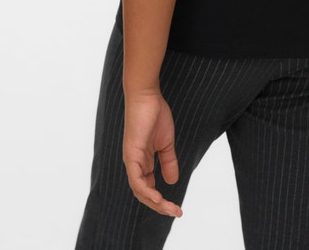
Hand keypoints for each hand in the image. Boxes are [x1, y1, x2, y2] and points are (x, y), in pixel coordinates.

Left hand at [123, 90, 183, 216]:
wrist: (146, 96)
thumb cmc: (155, 114)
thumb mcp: (166, 143)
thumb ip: (168, 161)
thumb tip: (172, 181)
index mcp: (142, 162)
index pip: (148, 187)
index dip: (161, 199)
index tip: (177, 207)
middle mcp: (134, 164)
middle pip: (143, 193)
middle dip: (160, 206)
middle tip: (176, 213)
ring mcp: (132, 160)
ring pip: (139, 190)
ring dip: (155, 202)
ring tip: (170, 209)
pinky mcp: (131, 154)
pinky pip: (137, 179)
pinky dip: (146, 191)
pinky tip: (157, 197)